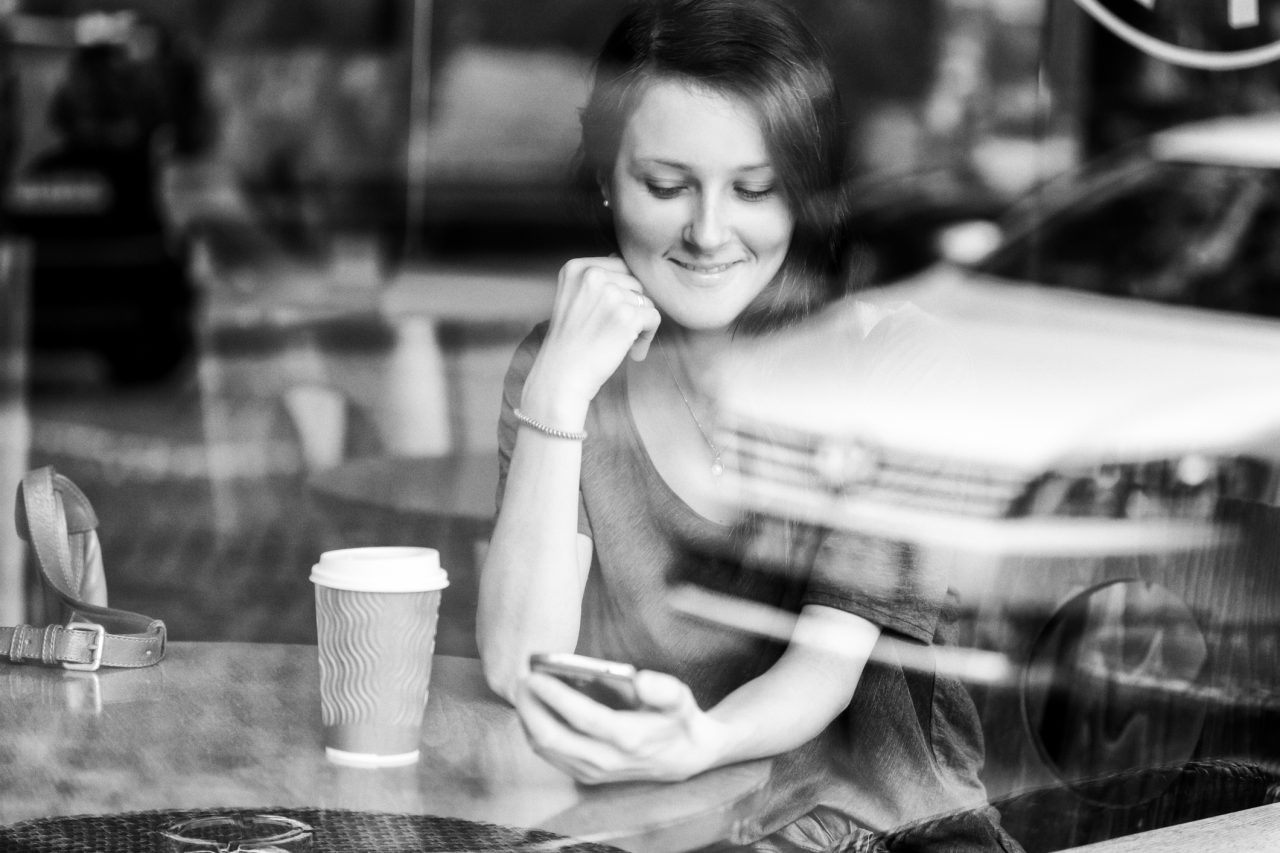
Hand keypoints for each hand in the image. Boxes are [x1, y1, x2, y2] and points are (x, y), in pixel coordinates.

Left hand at [516, 669, 725, 783]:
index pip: (581, 717)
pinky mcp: (585, 776)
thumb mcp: (681, 698)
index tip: (535, 674)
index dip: (554, 695)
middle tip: (520, 680)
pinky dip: (534, 732)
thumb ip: (663, 689)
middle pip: (552, 737)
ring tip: (522, 692)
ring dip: (528, 720)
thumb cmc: (678, 719)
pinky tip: (533, 711)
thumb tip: (641, 679)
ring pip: (546, 749)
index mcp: (628, 738)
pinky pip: (549, 756)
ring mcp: (593, 772)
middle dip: (530, 708)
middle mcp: (606, 760)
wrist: (685, 758)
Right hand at [523, 257, 661, 419]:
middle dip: (632, 308)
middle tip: (615, 333)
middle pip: (636, 283)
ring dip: (639, 325)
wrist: (562, 376)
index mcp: (577, 267)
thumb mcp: (573, 297)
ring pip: (647, 300)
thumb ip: (596, 277)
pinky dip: (647, 337)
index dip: (621, 294)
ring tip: (621, 343)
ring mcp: (610, 294)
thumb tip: (619, 256)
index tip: (609, 316)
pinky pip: (654, 317)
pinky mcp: (627, 316)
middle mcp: (593, 275)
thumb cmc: (571, 341)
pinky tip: (632, 352)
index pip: (620, 267)